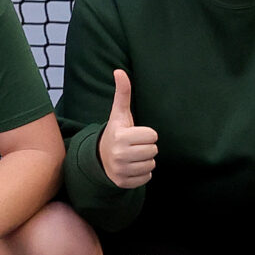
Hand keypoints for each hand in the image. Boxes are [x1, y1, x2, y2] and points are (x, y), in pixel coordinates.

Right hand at [98, 69, 157, 189]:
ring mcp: (121, 170)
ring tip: (133, 156)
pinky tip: (132, 167)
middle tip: (134, 146)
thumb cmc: (117, 133)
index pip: (152, 135)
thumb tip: (119, 71)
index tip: (134, 134)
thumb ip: (122, 93)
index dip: (146, 134)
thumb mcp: (119, 114)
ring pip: (152, 165)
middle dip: (146, 147)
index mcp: (120, 136)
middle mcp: (119, 154)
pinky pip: (147, 178)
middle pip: (154, 150)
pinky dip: (142, 173)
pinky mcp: (124, 183)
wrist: (101, 158)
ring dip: (145, 160)